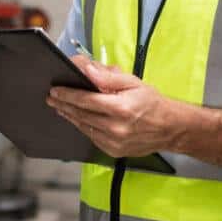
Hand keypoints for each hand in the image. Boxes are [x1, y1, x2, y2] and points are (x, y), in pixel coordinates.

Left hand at [47, 56, 175, 157]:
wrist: (170, 128)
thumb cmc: (152, 102)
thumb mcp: (133, 82)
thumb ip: (108, 76)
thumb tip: (87, 69)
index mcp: (121, 108)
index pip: (86, 100)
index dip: (68, 95)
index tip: (55, 90)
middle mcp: (116, 127)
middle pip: (81, 114)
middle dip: (64, 104)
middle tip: (51, 97)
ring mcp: (114, 142)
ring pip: (84, 127)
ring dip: (70, 116)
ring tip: (60, 106)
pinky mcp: (113, 151)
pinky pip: (92, 137)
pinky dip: (83, 126)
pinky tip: (76, 118)